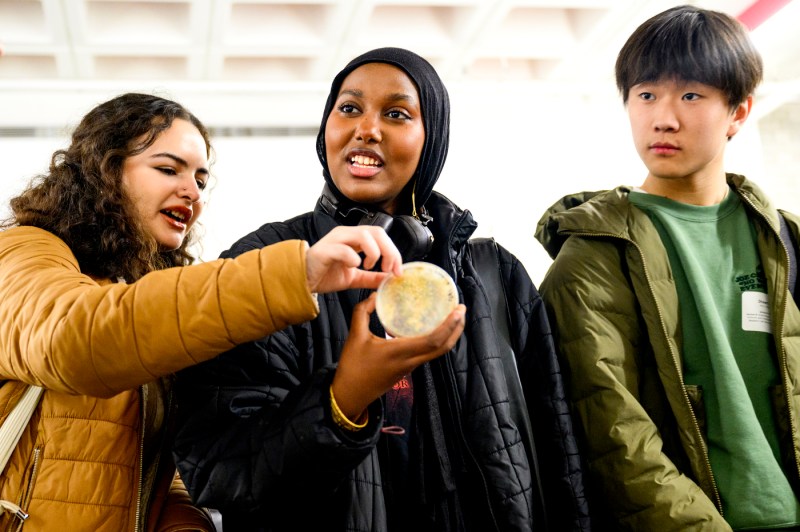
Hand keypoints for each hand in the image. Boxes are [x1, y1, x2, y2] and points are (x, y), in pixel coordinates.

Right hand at [306, 226, 402, 293]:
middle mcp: (346, 234)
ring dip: (374, 253)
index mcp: (355, 238)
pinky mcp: (325, 250)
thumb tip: (390, 280)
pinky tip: (353, 266)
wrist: (302, 281)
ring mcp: (335, 240)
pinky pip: (344, 249)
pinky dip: (353, 258)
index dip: (394, 252)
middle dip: (389, 251)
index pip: (382, 235)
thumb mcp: (354, 277)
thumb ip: (372, 278)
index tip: (397, 271)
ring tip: (369, 266)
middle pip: (377, 232)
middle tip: (389, 269)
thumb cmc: (325, 274)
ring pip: (363, 235)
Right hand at [331, 293, 465, 419]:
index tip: (457, 310)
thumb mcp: (354, 336)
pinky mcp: (408, 368)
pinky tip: (432, 327)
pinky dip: (437, 340)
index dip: (449, 325)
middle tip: (461, 309)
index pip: (433, 340)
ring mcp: (411, 366)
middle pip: (443, 347)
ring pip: (438, 352)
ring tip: (452, 316)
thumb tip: (374, 295)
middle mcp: (410, 360)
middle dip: (456, 329)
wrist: (351, 394)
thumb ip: (362, 312)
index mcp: (400, 352)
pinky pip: (429, 353)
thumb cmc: (353, 367)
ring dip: (449, 335)